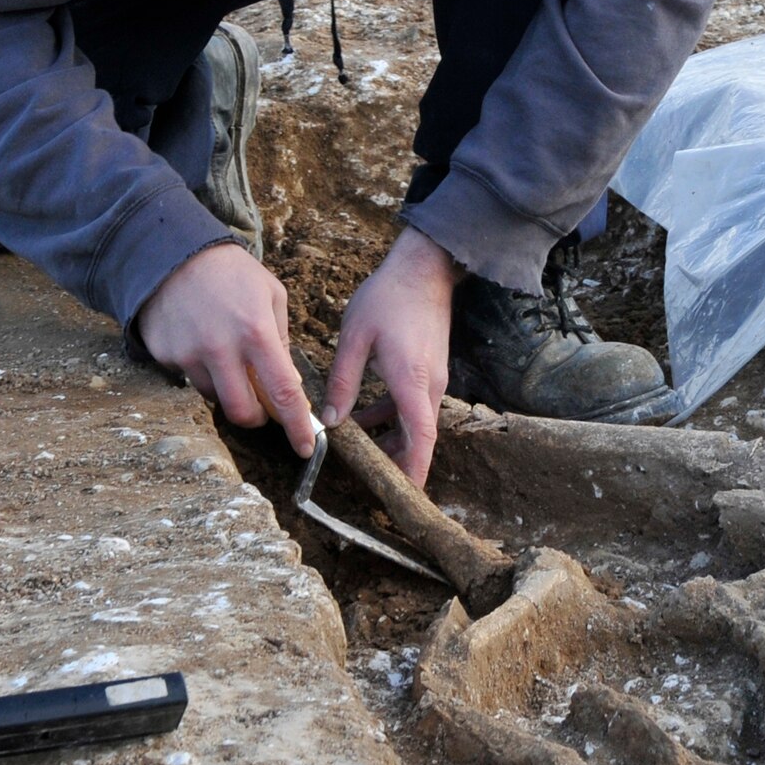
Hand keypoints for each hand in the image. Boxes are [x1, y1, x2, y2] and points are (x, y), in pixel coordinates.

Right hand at [137, 243, 315, 456]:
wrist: (174, 253)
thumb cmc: (232, 274)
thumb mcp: (270, 295)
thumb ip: (282, 340)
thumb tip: (289, 385)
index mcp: (256, 331)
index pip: (282, 392)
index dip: (295, 426)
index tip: (306, 446)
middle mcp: (221, 348)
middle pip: (243, 412)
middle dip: (257, 417)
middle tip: (262, 405)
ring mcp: (189, 354)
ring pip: (215, 398)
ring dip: (228, 389)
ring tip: (227, 353)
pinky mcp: (166, 356)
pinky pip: (190, 380)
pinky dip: (202, 371)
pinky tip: (201, 340)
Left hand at [322, 227, 461, 488]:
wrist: (423, 267)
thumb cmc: (388, 298)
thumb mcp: (355, 338)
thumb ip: (342, 382)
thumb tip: (331, 420)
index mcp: (411, 381)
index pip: (421, 438)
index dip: (413, 470)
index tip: (405, 496)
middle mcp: (429, 385)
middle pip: (419, 437)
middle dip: (399, 462)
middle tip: (373, 483)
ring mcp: (433, 376)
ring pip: (415, 421)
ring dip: (392, 438)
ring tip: (361, 451)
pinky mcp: (429, 367)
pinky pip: (413, 403)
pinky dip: (393, 416)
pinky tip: (365, 415)